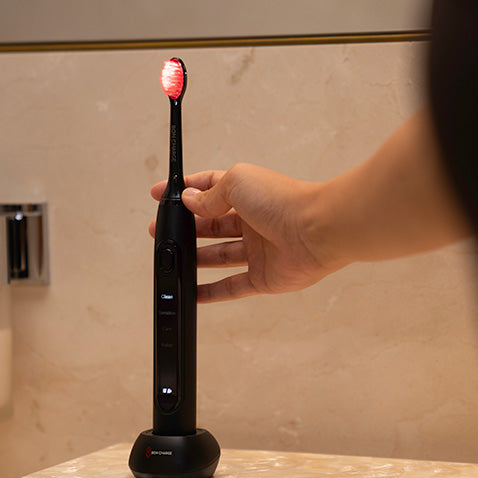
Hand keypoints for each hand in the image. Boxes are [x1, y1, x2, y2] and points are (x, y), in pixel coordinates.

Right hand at [150, 164, 339, 302]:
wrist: (318, 231)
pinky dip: (212, 292)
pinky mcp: (264, 278)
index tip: (161, 195)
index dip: (185, 191)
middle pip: (212, 226)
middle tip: (159, 232)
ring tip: (170, 259)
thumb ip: (210, 195)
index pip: (209, 188)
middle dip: (185, 228)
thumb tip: (190, 200)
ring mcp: (259, 251)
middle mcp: (253, 221)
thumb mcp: (237, 183)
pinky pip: (233, 287)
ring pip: (220, 256)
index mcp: (248, 194)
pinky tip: (194, 294)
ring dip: (195, 258)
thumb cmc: (283, 200)